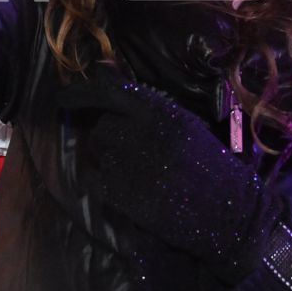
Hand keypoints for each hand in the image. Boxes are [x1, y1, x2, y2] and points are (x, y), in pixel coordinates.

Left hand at [59, 65, 272, 279]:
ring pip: (100, 153)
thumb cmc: (213, 166)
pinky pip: (98, 180)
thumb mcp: (186, 126)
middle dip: (111, 136)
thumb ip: (146, 106)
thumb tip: (105, 77)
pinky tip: (134, 190)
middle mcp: (144, 136)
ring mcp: (132, 167)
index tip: (62, 98)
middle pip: (102, 127)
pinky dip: (108, 182)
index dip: (82, 93)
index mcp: (164, 114)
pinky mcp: (124, 196)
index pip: (110, 94)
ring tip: (141, 172)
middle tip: (134, 151)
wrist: (230, 213)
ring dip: (111, 158)